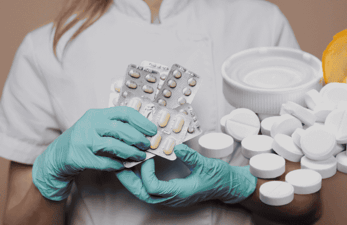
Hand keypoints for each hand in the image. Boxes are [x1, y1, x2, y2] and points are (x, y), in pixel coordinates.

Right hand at [32, 106, 157, 200]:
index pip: (123, 112)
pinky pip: (105, 162)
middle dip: (138, 138)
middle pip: (120, 129)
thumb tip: (142, 131)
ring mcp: (84, 141)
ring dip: (130, 152)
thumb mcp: (95, 126)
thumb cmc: (82, 140)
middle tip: (147, 145)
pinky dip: (117, 165)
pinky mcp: (80, 157)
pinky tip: (123, 166)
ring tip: (140, 157)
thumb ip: (114, 126)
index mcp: (96, 115)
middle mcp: (89, 125)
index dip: (141, 121)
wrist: (57, 156)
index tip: (152, 130)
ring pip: (114, 146)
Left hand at [116, 144, 256, 206]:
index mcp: (179, 192)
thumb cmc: (219, 178)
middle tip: (119, 164)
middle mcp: (172, 198)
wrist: (227, 186)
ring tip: (124, 164)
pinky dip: (140, 179)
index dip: (145, 173)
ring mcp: (170, 197)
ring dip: (132, 179)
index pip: (152, 188)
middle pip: (142, 194)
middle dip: (128, 180)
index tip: (147, 157)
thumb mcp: (207, 164)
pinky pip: (150, 189)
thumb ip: (191, 157)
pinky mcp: (170, 193)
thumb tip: (176, 147)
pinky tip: (138, 166)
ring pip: (144, 193)